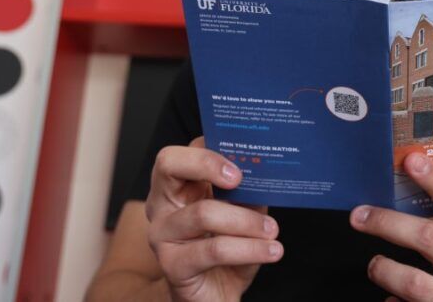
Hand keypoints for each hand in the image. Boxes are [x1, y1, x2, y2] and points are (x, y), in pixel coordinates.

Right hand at [145, 136, 282, 301]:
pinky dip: (248, 248)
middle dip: (207, 163)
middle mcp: (161, 203)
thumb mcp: (242, 215)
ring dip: (246, 221)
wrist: (214, 297)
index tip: (244, 156)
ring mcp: (161, 233)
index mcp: (177, 185)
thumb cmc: (227, 251)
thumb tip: (265, 172)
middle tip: (241, 177)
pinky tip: (270, 250)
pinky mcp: (171, 264)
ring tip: (271, 229)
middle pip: (169, 163)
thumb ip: (247, 193)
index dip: (210, 147)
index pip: (184, 150)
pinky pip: (213, 249)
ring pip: (203, 213)